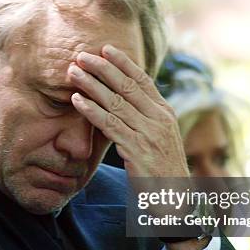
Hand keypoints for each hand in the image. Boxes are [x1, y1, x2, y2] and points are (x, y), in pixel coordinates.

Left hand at [68, 44, 188, 178]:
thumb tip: (125, 101)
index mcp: (165, 113)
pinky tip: (76, 100)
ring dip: (91, 85)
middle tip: (82, 55)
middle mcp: (159, 119)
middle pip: (127, 86)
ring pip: (115, 102)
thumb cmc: (162, 170)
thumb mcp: (160, 139)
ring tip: (73, 72)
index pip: (143, 80)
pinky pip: (109, 124)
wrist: (176, 200)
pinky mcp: (137, 150)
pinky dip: (91, 110)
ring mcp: (149, 134)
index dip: (123, 63)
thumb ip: (145, 119)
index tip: (105, 48)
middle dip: (103, 68)